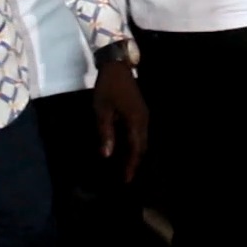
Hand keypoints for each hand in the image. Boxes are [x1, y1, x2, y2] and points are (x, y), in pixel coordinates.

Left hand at [93, 58, 148, 182]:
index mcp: (135, 121)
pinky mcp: (141, 111)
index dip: (131, 166)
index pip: (135, 149)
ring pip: (143, 140)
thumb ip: (105, 133)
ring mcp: (144, 115)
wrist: (117, 66)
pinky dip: (135, 144)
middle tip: (127, 177)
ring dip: (136, 154)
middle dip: (135, 162)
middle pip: (142, 147)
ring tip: (128, 166)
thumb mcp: (102, 110)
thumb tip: (107, 155)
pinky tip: (127, 148)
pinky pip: (141, 133)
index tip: (126, 180)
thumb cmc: (107, 87)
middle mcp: (144, 120)